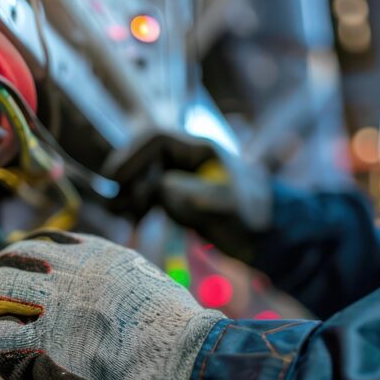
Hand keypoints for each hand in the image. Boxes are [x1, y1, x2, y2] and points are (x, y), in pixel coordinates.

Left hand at [0, 230, 223, 379]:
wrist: (182, 362)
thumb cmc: (181, 339)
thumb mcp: (152, 289)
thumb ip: (121, 289)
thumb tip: (104, 310)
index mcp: (103, 255)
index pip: (49, 240)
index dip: (24, 254)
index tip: (15, 265)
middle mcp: (74, 271)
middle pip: (14, 258)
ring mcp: (55, 305)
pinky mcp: (43, 345)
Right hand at [104, 130, 271, 262]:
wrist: (264, 239)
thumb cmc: (248, 219)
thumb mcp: (220, 205)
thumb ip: (187, 192)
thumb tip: (157, 187)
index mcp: (200, 148)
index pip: (156, 140)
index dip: (132, 156)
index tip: (117, 180)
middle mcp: (187, 157)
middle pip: (143, 154)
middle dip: (126, 175)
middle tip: (115, 202)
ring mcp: (181, 175)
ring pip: (142, 174)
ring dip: (128, 192)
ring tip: (122, 214)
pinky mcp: (178, 194)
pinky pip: (147, 192)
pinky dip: (137, 205)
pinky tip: (133, 222)